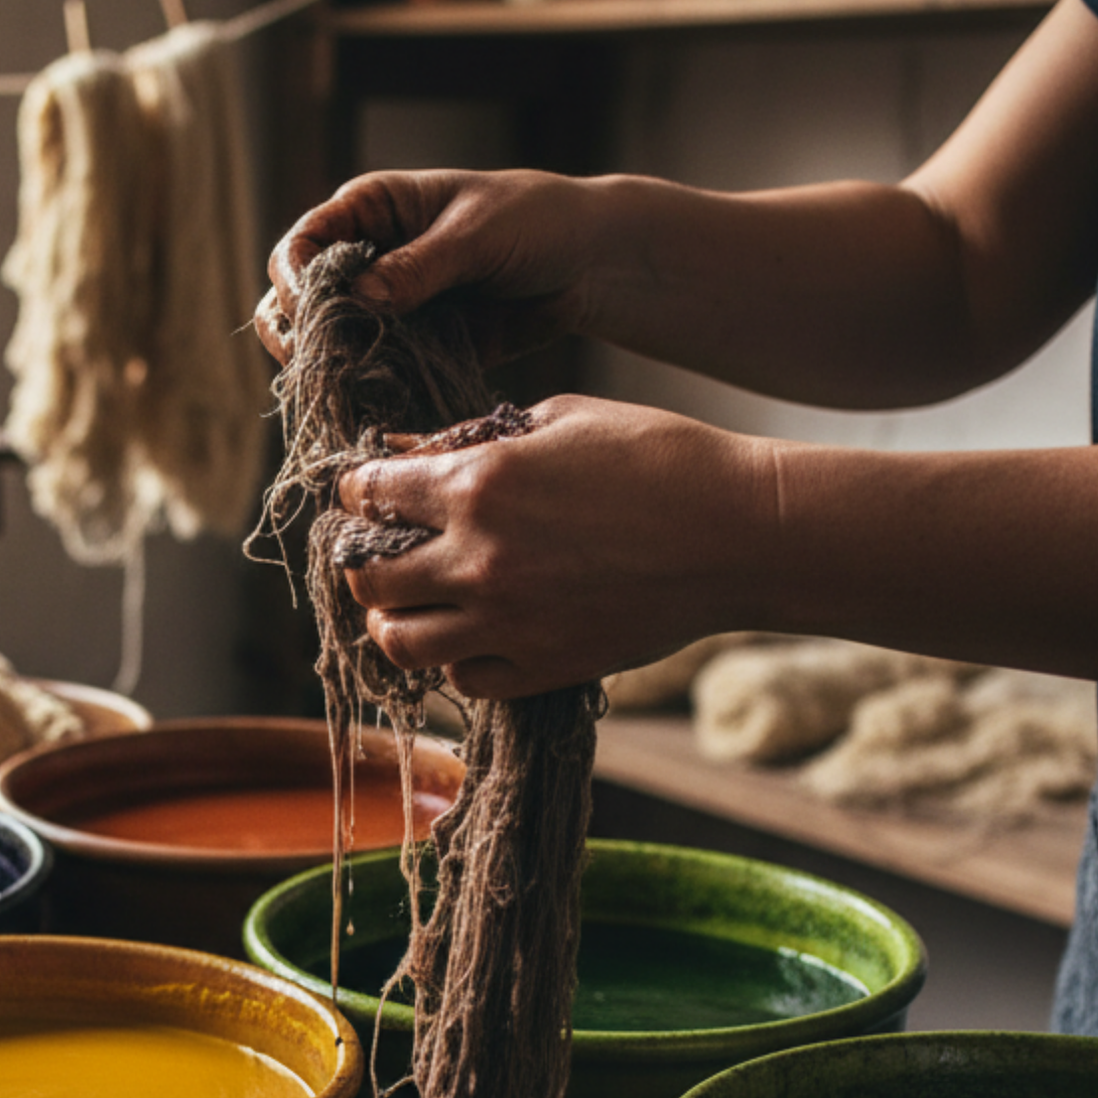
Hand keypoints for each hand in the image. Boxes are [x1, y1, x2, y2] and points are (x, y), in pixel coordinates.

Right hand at [257, 168, 597, 365]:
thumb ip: (419, 266)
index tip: (314, 314)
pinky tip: (383, 409)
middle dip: (301, 338)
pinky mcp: (410, 352)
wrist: (589, 262)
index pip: (299, 248)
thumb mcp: (478, 234)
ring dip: (333, 374)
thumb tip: (358, 297)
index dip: (294, 283)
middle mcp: (364, 262)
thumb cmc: (536, 220)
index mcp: (369, 212)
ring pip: (326, 350)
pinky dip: (371, 397)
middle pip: (294, 306)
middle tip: (328, 364)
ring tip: (356, 391)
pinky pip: (373, 380)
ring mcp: (383, 311)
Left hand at [335, 395, 776, 697]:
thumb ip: (475, 438)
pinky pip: (462, 680)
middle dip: (363, 559)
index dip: (358, 489)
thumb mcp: (562, 417)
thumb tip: (407, 453)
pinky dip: (453, 660)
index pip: (370, 493)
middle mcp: (478, 560)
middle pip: (368, 577)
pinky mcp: (539, 668)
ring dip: (392, 620)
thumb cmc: (661, 459)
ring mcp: (505, 623)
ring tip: (411, 602)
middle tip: (379, 551)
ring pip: (398, 642)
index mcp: (478, 484)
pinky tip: (471, 633)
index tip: (365, 491)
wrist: (740, 535)